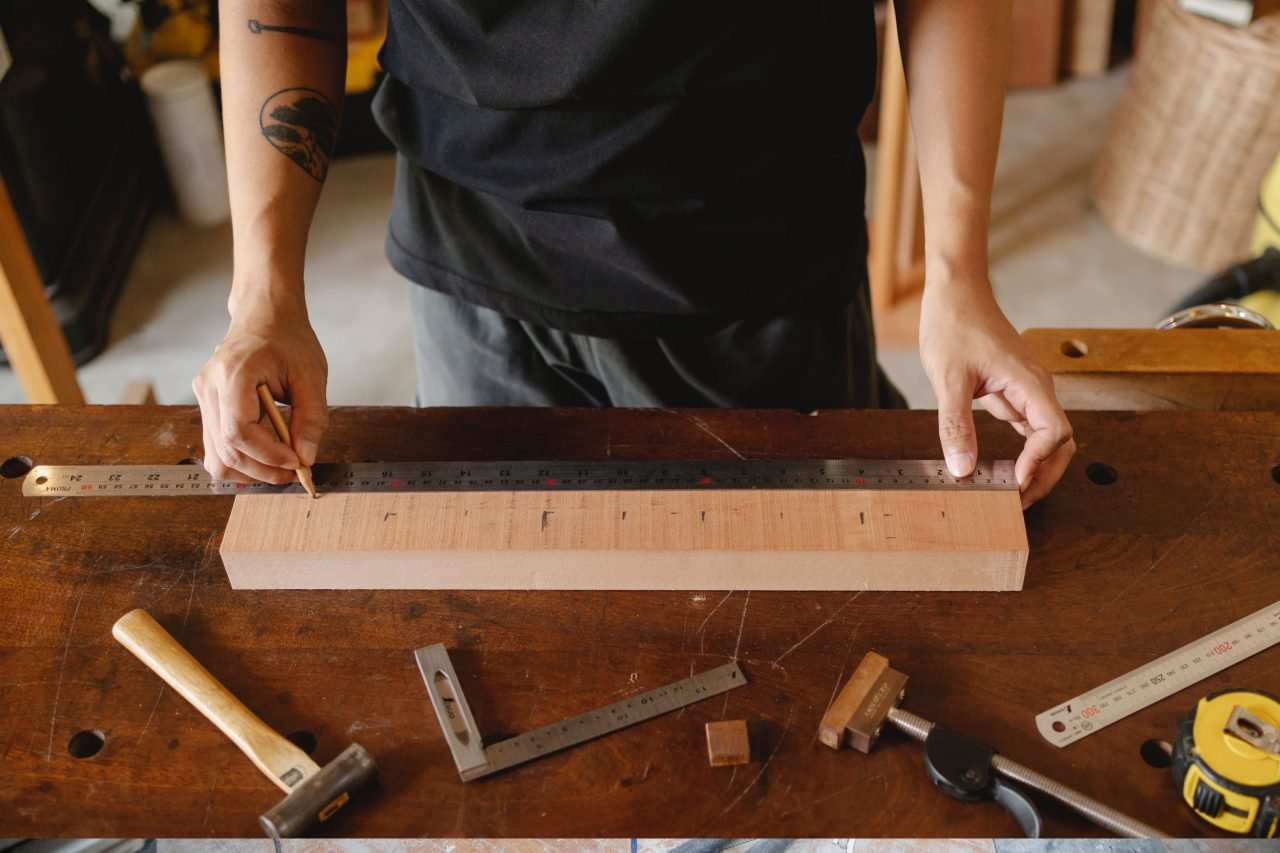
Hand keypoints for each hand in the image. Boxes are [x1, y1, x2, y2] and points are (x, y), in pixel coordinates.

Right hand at [193, 291, 327, 483]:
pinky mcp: (207, 406)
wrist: (264, 316)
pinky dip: (241, 459)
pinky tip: (266, 457)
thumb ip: (311, 418)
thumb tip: (306, 457)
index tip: (296, 461)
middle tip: (294, 472)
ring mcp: (202, 397)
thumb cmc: (288, 339)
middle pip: (225, 450)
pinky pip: (216, 446)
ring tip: (281, 467)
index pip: (239, 431)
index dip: (268, 454)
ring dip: (250, 470)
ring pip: (216, 455)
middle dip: (261, 469)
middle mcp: (209, 387)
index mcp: (233, 374)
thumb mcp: (311, 375)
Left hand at [918, 279, 1074, 508]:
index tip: (1015, 481)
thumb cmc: (954, 325)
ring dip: (1034, 466)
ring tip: (1009, 492)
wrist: (955, 291)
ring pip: (1045, 437)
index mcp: (1029, 382)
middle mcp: (1036, 388)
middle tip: (1018, 501)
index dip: (1040, 461)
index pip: (1056, 431)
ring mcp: (1026, 390)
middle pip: (1060, 442)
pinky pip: (1025, 426)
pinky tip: (998, 468)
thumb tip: (963, 469)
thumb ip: (956, 426)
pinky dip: (1019, 450)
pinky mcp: (1012, 391)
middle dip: (1045, 474)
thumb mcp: (948, 379)